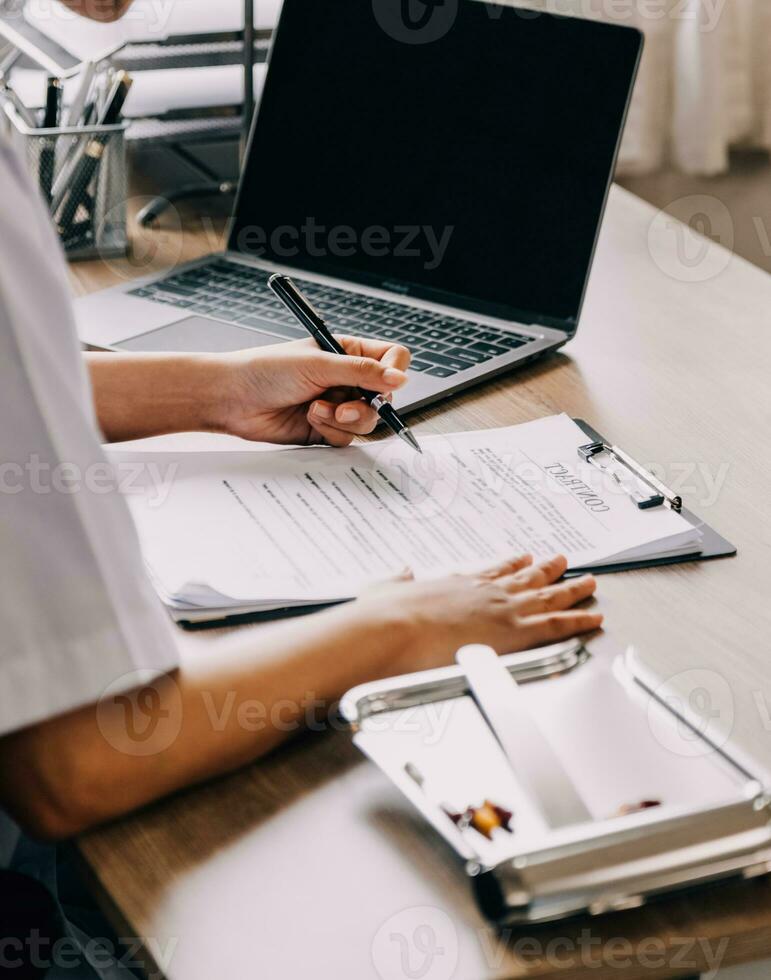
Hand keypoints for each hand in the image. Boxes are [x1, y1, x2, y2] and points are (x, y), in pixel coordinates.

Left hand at [213, 337, 410, 445]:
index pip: (392, 359)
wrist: (233, 398)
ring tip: (316, 410)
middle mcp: (346, 379)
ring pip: (367, 422)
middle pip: (384, 397)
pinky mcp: (325, 429)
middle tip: (342, 407)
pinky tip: (308, 419)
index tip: (387, 383)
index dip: (395, 371)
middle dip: (365, 406)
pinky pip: (347, 438)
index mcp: (348, 353)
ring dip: (344, 420)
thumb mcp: (318, 364)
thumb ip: (362, 372)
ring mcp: (338, 406)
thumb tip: (400, 377)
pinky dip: (331, 432)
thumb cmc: (266, 370)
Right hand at [354, 554, 601, 672]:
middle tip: (563, 561)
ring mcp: (502, 610)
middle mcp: (484, 591)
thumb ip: (395, 581)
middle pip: (526, 578)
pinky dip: (578, 620)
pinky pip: (557, 625)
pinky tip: (593, 617)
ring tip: (590, 583)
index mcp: (455, 583)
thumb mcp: (383, 589)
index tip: (524, 557)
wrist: (392, 630)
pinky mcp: (514, 633)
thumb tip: (401, 572)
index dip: (511, 564)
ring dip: (571, 589)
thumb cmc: (383, 617)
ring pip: (549, 597)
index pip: (492, 571)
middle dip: (547, 570)